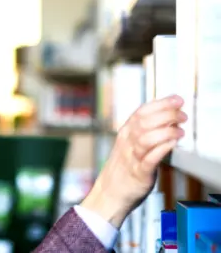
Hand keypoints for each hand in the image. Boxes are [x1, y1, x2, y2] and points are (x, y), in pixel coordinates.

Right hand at [81, 95, 186, 227]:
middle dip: (167, 115)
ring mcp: (131, 158)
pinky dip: (161, 150)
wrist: (109, 193)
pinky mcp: (138, 174)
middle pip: (144, 122)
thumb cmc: (123, 168)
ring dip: (166, 132)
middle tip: (182, 115)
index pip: (141, 111)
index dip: (161, 103)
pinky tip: (172, 145)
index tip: (177, 99)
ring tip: (180, 132)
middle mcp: (127, 143)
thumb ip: (145, 131)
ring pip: (145, 138)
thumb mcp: (130, 144)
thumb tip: (169, 118)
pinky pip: (149, 160)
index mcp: (125, 133)